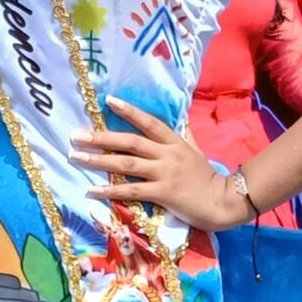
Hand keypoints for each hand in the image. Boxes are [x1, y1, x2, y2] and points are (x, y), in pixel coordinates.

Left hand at [71, 96, 239, 231]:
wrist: (224, 201)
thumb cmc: (207, 178)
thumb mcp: (196, 150)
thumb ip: (183, 135)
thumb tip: (177, 119)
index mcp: (175, 142)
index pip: (149, 122)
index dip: (129, 110)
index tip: (108, 101)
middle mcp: (168, 154)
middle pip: (130, 141)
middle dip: (101, 137)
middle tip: (76, 135)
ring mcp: (165, 173)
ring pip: (126, 163)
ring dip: (99, 160)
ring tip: (76, 157)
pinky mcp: (163, 193)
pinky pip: (131, 190)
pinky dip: (110, 189)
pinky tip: (92, 189)